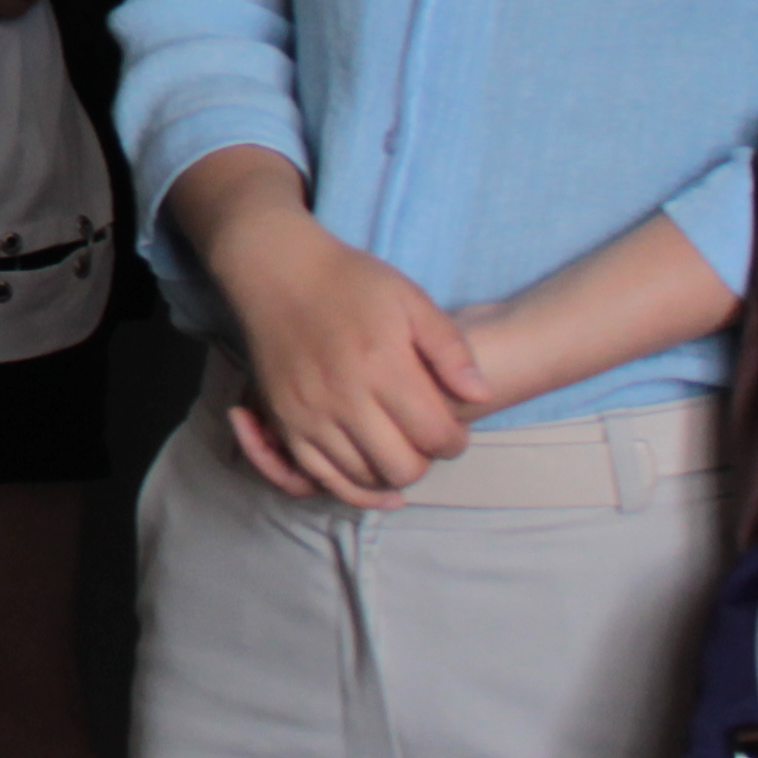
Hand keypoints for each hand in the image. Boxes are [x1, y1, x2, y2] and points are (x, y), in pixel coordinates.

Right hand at [213, 198, 488, 506]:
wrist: (277, 272)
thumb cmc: (350, 282)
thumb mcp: (411, 299)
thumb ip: (451, 349)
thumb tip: (481, 395)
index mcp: (383, 365)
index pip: (435, 436)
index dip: (455, 441)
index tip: (453, 428)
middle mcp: (344, 397)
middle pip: (402, 468)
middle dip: (425, 460)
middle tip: (423, 439)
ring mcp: (309, 414)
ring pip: (363, 478)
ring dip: (388, 472)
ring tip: (395, 447)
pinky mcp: (284, 422)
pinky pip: (319, 476)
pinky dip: (349, 485)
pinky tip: (368, 474)